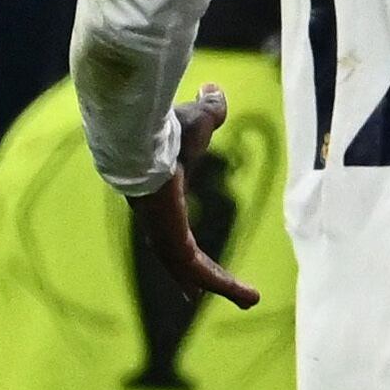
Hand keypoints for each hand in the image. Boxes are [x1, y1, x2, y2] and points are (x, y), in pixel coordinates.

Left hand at [132, 88, 259, 313]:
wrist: (141, 134)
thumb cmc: (167, 125)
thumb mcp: (198, 118)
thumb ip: (210, 109)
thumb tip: (211, 89)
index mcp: (159, 195)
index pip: (172, 227)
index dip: (183, 245)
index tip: (194, 261)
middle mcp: (155, 217)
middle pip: (177, 254)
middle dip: (196, 276)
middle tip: (206, 294)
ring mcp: (160, 229)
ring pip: (188, 267)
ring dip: (218, 285)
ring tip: (248, 300)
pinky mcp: (169, 235)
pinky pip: (194, 266)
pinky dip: (219, 281)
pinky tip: (242, 293)